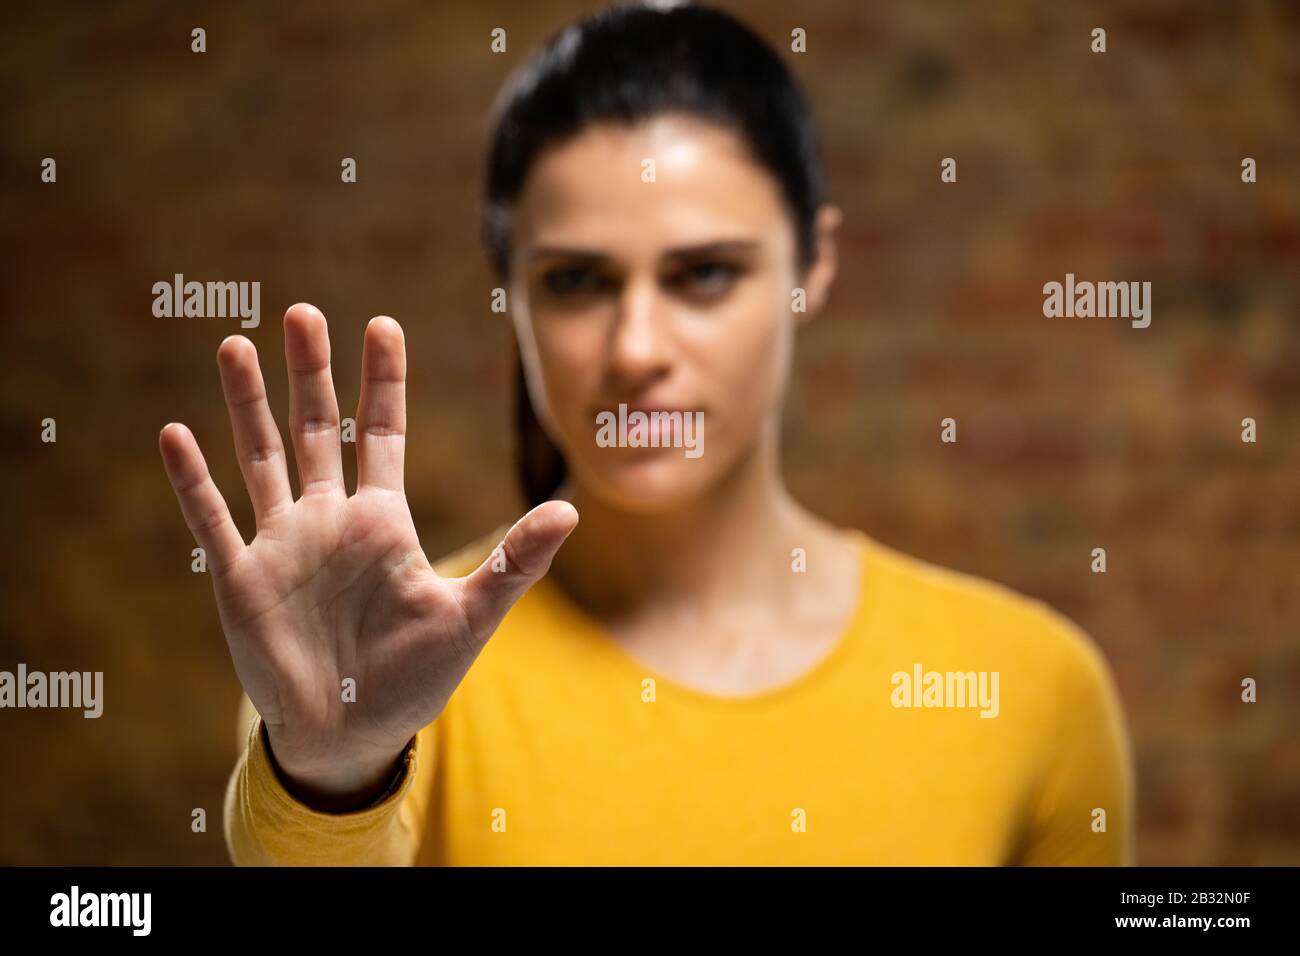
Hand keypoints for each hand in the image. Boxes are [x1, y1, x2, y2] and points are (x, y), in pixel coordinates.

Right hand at [159, 303, 576, 802]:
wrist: (349, 737)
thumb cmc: (413, 679)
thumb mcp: (469, 616)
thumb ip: (515, 562)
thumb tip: (572, 509)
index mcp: (383, 522)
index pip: (385, 433)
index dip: (384, 381)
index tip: (382, 324)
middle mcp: (330, 520)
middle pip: (318, 428)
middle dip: (311, 372)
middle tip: (303, 312)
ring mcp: (282, 545)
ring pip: (260, 457)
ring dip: (247, 404)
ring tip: (235, 344)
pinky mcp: (241, 580)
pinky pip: (212, 520)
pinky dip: (192, 479)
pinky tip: (175, 432)